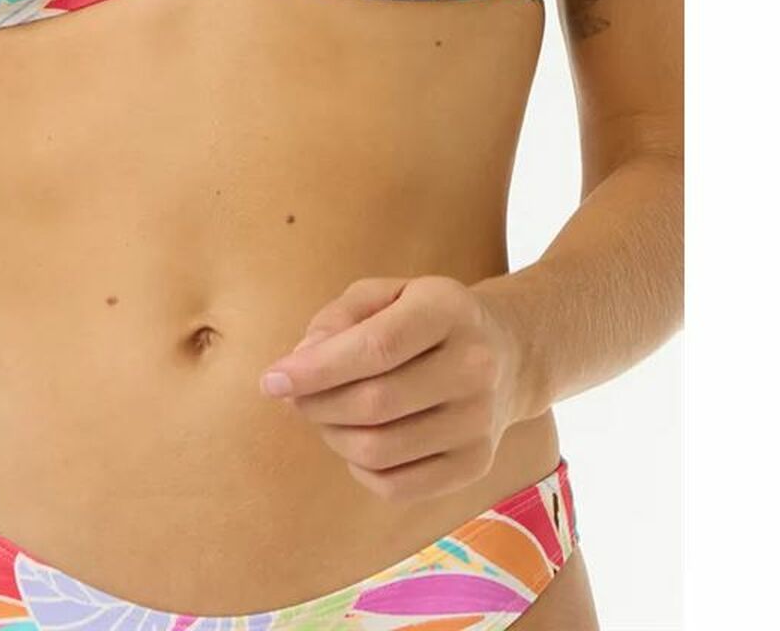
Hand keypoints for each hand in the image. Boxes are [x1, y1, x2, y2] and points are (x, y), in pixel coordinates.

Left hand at [258, 275, 525, 502]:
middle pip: (375, 403)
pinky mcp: (476, 465)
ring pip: (380, 449)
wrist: (508, 353)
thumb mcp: (385, 294)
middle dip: (316, 404)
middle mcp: (475, 367)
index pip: (376, 347)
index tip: (271, 380)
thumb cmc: (424, 317)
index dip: (317, 369)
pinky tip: (355, 439)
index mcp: (449, 310)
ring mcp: (480, 423)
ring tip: (322, 414)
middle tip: (293, 396)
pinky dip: (358, 467)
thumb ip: (337, 319)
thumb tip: (299, 364)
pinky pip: (396, 486)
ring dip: (331, 435)